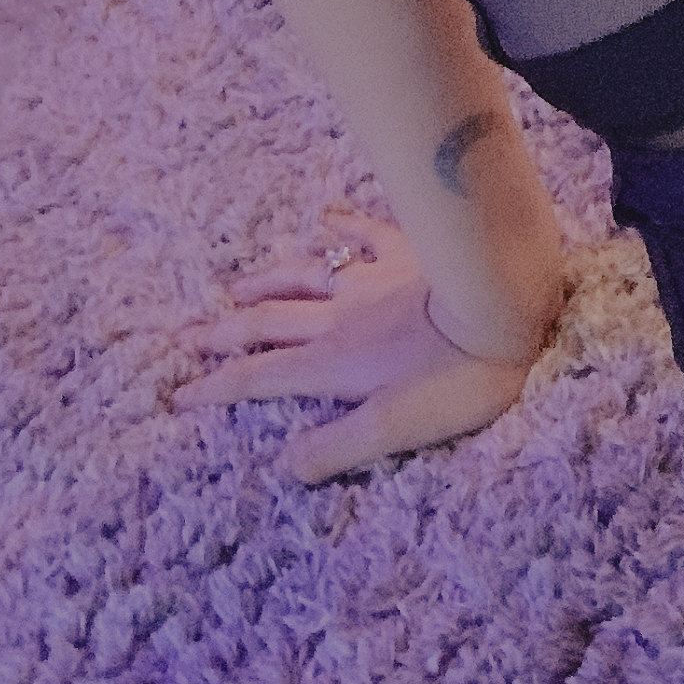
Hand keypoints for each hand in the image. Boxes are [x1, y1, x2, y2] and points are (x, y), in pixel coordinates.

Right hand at [171, 207, 543, 484]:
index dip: (217, 386)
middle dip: (224, 333)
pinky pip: (362, 233)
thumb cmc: (455, 376)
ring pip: (303, 276)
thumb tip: (281, 467)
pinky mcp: (406, 249)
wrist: (503, 303)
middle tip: (187, 336)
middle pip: (268, 324)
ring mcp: (370, 277)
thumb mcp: (391, 430)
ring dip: (266, 282)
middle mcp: (339, 317)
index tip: (179, 393)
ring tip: (236, 285)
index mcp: (331, 364)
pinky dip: (339, 226)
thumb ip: (334, 448)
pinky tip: (327, 216)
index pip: (259, 377)